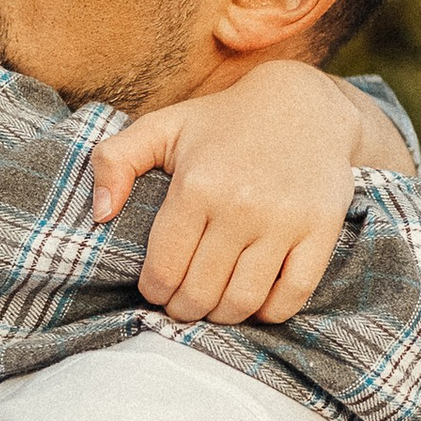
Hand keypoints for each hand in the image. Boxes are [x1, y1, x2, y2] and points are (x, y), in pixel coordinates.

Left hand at [89, 65, 383, 323]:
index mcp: (197, 185)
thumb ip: (114, 161)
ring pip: (243, 301)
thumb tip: (100, 214)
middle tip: (182, 302)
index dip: (154, 291)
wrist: (304, 104)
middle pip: (201, 293)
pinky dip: (269, 312)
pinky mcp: (320, 230)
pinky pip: (292, 295)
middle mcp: (241, 206)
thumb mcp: (162, 127)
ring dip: (222, 315)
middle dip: (183, 309)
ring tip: (214, 303)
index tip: (156, 288)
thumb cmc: (223, 122)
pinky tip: (256, 300)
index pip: (164, 270)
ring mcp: (284, 221)